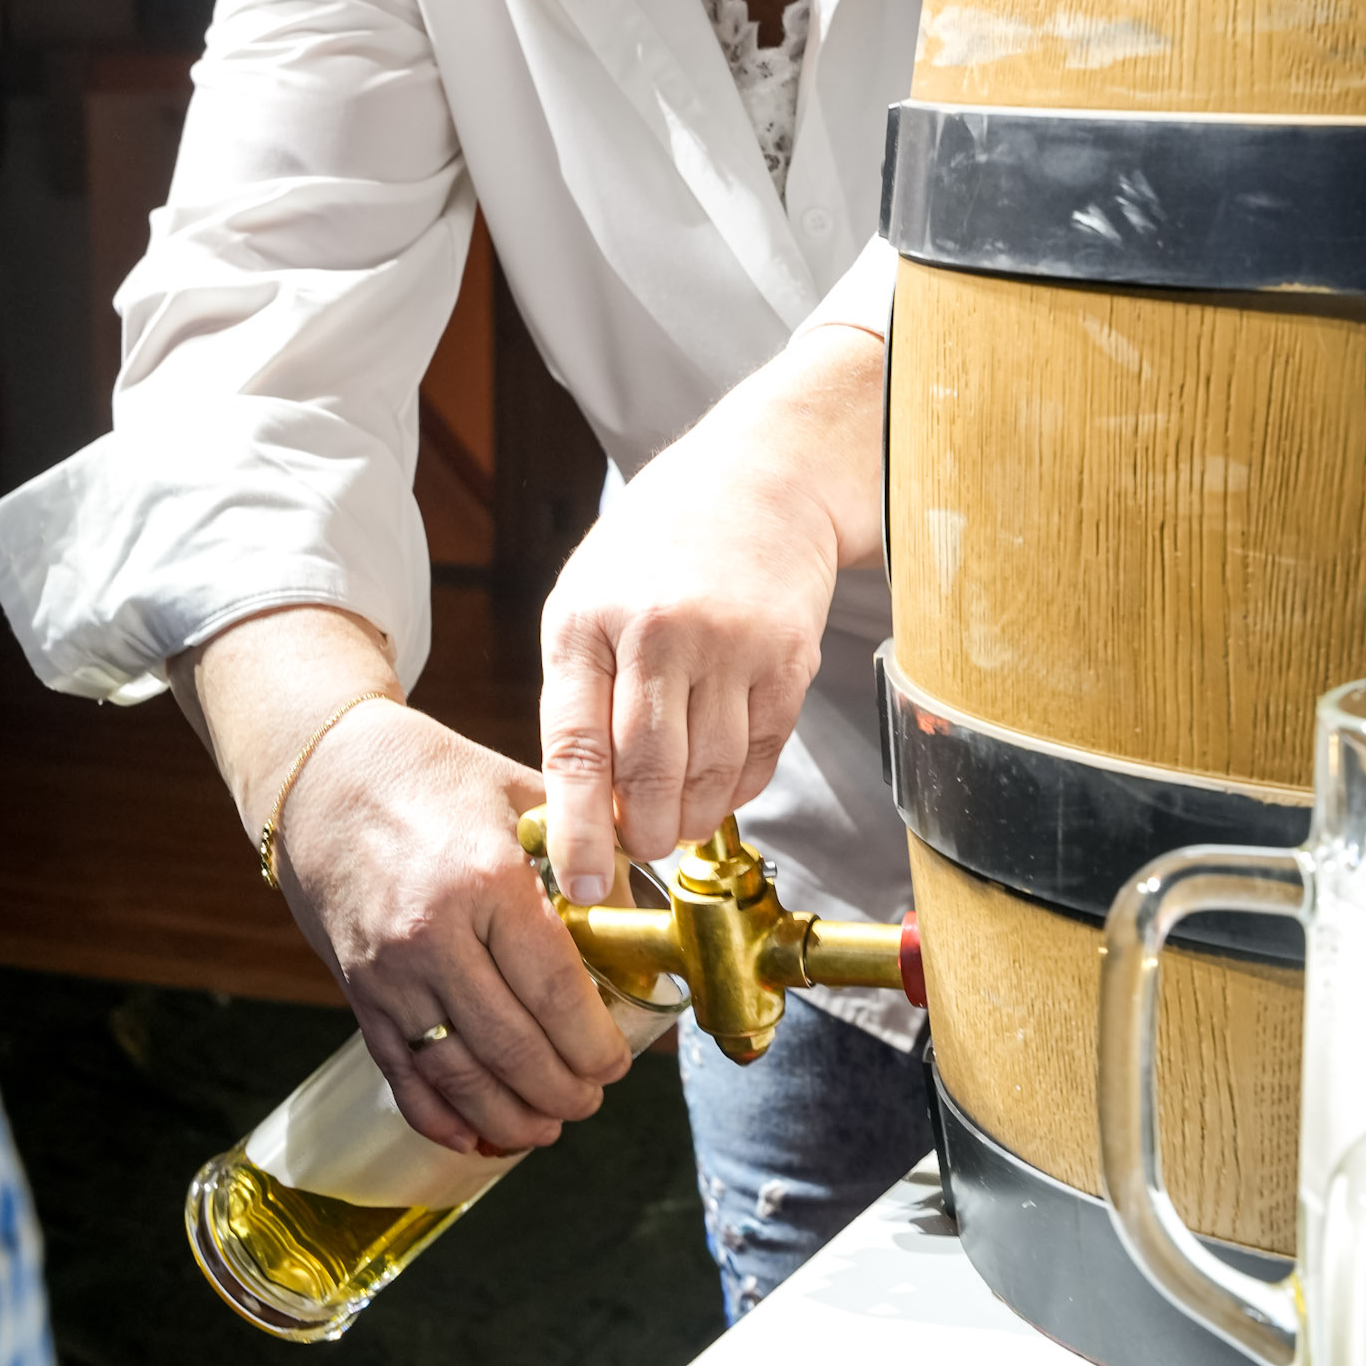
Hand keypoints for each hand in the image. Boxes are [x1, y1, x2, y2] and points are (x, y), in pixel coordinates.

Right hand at [282, 700, 631, 1153]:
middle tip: (591, 1097)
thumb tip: (642, 924)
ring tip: (547, 1125)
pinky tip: (475, 1136)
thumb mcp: (521, 795)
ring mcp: (388, 973)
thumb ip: (587, 856)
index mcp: (486, 881)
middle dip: (563, 1090)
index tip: (618, 1062)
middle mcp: (432, 936)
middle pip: (512, 1047)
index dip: (594, 1043)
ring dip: (509, 1117)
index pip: (555, 991)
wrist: (322, 776)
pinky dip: (440, 1118)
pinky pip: (401, 1075)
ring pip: (457, 1076)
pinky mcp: (357, 994)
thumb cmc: (433, 777)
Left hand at [539, 322, 884, 899]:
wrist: (760, 479)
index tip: (575, 885)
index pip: (576, 750)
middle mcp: (659, 632)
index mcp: (588, 621)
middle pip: (648, 776)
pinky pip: (760, 755)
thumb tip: (580, 807)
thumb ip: (578, 696)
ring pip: (709, 776)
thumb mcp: (585, 600)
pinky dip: (737, 789)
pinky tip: (718, 785)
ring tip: (675, 822)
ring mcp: (731, 645)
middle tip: (636, 849)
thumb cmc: (655, 549)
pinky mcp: (789, 658)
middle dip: (640, 836)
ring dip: (690, 819)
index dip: (577, 831)